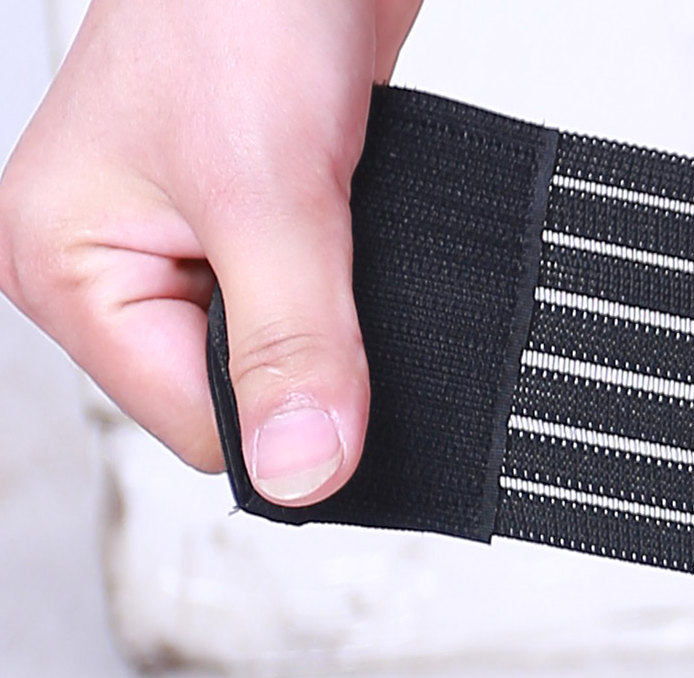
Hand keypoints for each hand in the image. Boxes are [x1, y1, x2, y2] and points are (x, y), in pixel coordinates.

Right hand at [0, 0, 420, 505]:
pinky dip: (353, 294)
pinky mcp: (259, 222)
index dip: (278, 419)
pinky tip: (368, 250)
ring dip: (336, 326)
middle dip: (305, 365)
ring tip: (354, 249)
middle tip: (348, 293)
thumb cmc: (242, 10)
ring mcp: (192, 244)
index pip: (188, 422)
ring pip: (280, 351)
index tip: (343, 387)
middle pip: (233, 393)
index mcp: (71, 265)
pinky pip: (312, 302)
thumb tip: (304, 468)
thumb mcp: (267, 192)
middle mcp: (123, 263)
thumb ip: (289, 339)